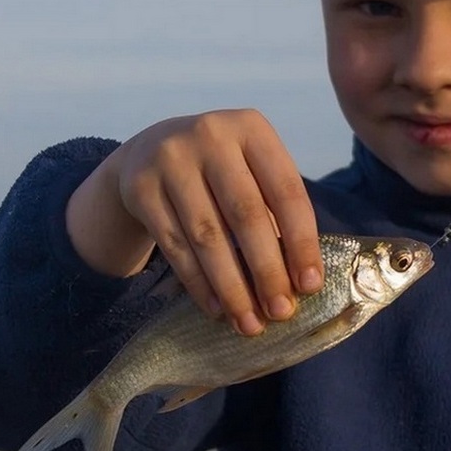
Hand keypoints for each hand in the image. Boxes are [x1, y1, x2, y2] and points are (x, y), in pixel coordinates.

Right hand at [70, 109, 323, 335]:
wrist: (150, 150)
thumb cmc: (222, 170)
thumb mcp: (251, 170)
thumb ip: (276, 212)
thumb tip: (299, 281)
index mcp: (252, 128)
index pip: (286, 191)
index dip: (301, 242)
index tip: (310, 286)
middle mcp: (210, 135)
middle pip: (246, 215)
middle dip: (267, 270)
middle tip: (281, 312)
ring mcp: (170, 160)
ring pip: (208, 236)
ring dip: (232, 287)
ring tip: (249, 322)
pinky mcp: (140, 187)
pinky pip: (175, 246)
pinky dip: (199, 283)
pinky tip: (217, 308)